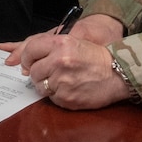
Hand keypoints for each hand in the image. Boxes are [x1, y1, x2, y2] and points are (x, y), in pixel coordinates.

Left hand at [0, 31, 134, 109]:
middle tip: (50, 73)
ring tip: (62, 81)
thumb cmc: (95, 58)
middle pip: (33, 71)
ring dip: (47, 86)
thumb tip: (23, 65)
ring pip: (40, 86)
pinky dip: (58, 95)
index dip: (26, 58)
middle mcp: (59, 61)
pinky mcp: (66, 98)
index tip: (28, 63)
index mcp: (60, 44)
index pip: (30, 50)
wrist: (117, 74)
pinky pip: (51, 98)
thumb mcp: (73, 43)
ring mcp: (62, 81)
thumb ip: (49, 49)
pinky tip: (70, 89)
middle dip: (38, 74)